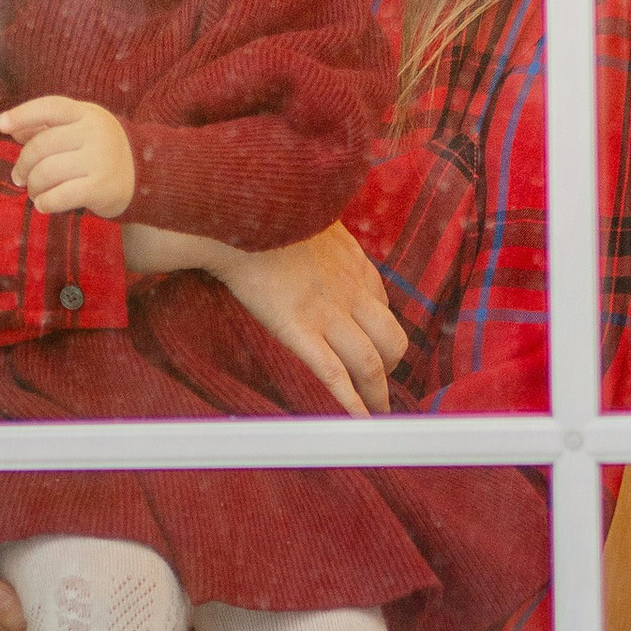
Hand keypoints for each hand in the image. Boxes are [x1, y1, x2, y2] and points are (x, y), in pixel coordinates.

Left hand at [2, 94, 135, 215]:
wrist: (144, 177)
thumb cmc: (99, 152)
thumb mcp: (78, 130)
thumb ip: (46, 127)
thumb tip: (10, 127)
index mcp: (86, 114)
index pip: (50, 107)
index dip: (23, 114)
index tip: (0, 124)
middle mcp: (95, 132)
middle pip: (42, 144)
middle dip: (23, 164)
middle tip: (19, 177)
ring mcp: (100, 159)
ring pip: (48, 171)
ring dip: (33, 186)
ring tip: (33, 192)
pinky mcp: (102, 187)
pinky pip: (61, 195)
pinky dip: (46, 202)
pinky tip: (44, 204)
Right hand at [214, 223, 406, 416]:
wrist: (239, 212)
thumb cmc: (270, 209)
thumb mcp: (314, 214)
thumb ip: (324, 233)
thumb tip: (318, 236)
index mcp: (354, 264)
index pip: (382, 308)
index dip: (381, 334)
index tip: (374, 349)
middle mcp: (351, 291)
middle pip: (391, 339)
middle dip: (390, 367)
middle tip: (377, 384)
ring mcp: (327, 312)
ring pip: (370, 363)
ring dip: (377, 395)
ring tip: (376, 414)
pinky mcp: (298, 328)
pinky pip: (333, 373)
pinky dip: (351, 403)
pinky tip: (358, 421)